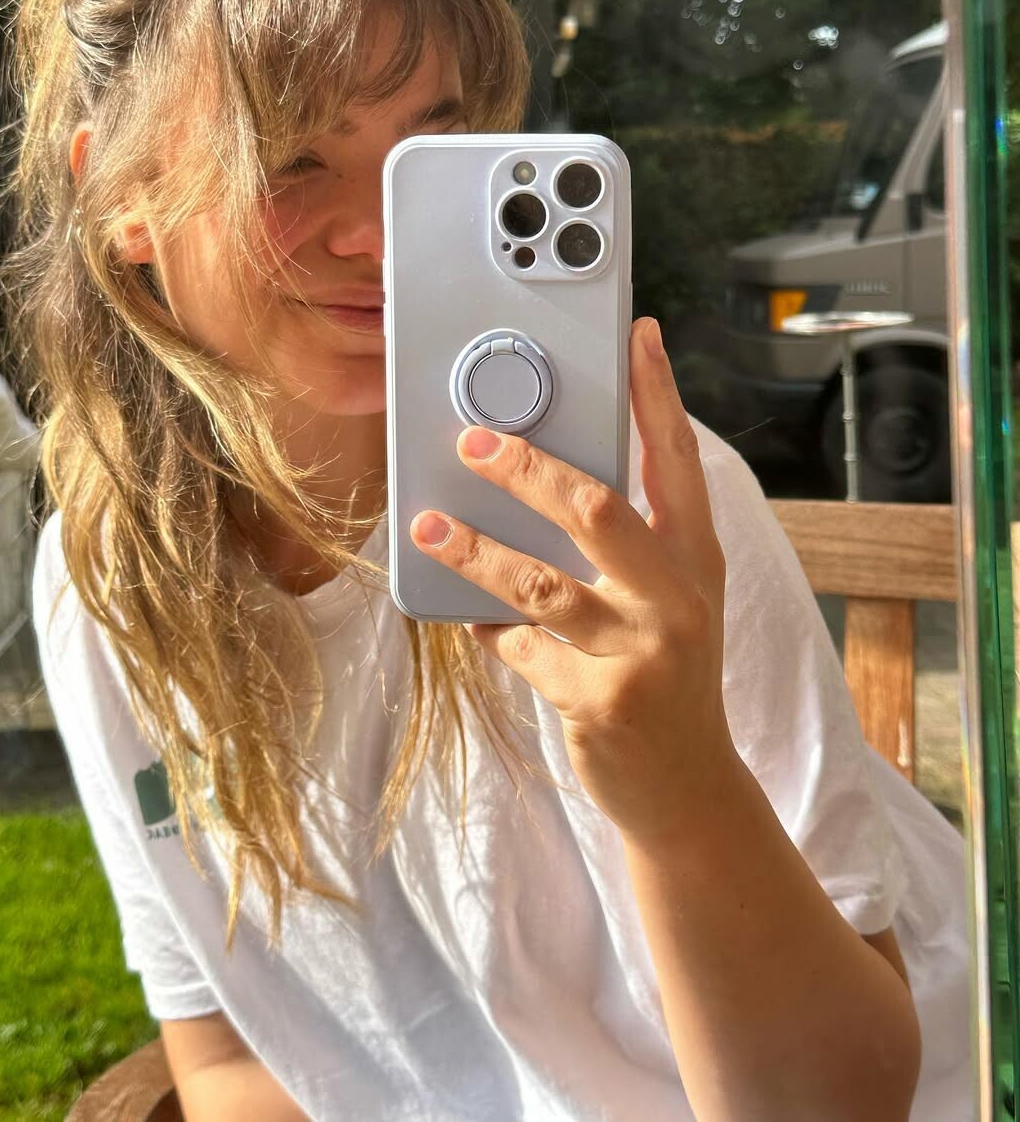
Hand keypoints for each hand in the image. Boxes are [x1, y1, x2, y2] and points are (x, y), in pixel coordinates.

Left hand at [409, 316, 736, 844]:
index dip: (657, 395)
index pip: (678, 460)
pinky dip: (483, 624)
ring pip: (541, 583)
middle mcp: (676, 598)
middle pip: (597, 510)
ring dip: (476, 550)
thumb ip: (629, 544)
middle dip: (528, 468)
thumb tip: (547, 474)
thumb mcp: (669, 601)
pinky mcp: (597, 701)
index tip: (638, 335)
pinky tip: (462, 612)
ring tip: (429, 525)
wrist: (688, 788)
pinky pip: (518, 646)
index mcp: (695, 559)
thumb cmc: (667, 674)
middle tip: (473, 440)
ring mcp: (640, 653)